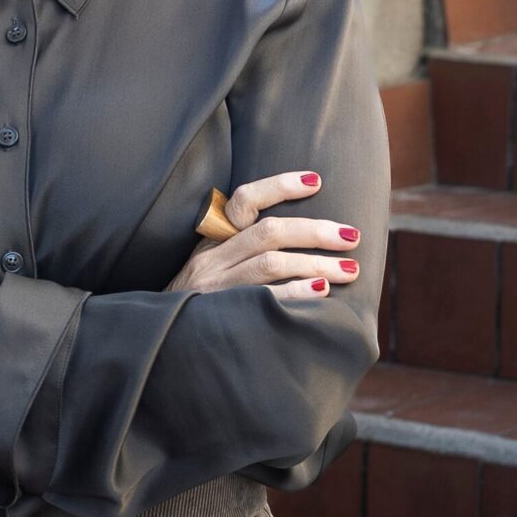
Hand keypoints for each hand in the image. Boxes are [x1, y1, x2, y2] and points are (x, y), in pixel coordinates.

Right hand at [167, 170, 362, 300]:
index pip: (245, 199)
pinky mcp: (221, 314)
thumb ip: (245, 245)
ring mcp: (216, 287)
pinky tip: (322, 292)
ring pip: (270, 264)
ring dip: (316, 264)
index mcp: (214, 238)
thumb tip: (305, 233)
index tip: (316, 181)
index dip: (280, 186)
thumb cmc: (200, 298)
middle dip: (316, 232)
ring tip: (350, 269)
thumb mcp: (213, 263)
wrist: (164, 335)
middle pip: (269, 232)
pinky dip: (295, 293)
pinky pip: (264, 299)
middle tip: (352, 236)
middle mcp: (213, 258)